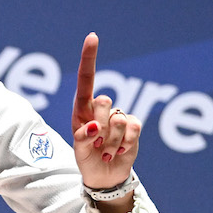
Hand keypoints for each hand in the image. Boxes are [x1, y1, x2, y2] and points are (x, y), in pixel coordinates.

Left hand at [71, 32, 139, 196]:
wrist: (105, 175)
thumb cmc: (86, 158)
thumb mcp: (78, 150)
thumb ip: (81, 138)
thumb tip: (92, 127)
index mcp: (82, 108)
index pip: (86, 79)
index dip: (90, 58)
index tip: (92, 36)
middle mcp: (100, 108)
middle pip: (103, 102)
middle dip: (98, 127)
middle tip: (95, 143)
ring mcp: (118, 116)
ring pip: (118, 119)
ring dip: (110, 141)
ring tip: (105, 150)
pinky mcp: (134, 126)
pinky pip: (133, 129)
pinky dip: (124, 144)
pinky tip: (118, 151)